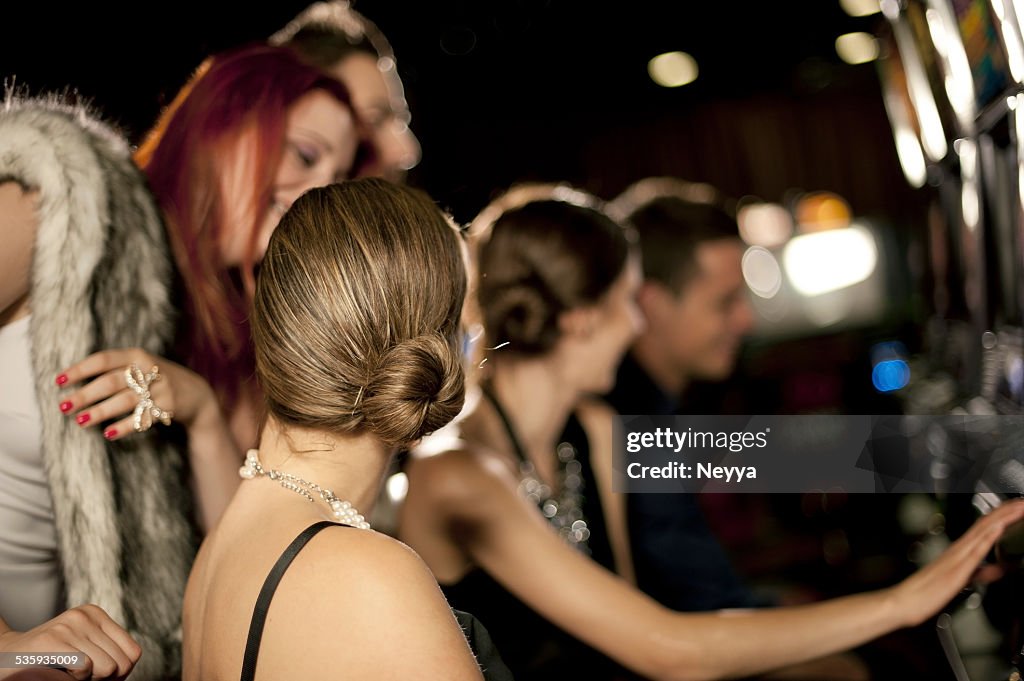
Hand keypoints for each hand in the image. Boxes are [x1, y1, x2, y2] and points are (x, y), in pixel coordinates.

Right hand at [0, 605, 140, 680]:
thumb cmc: (48, 661)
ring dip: (87, 680)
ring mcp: (69, 625)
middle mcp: (85, 615)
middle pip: (121, 664)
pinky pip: (85, 669)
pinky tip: (57, 671)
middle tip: (77, 675)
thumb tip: (127, 668)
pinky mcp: (53, 639)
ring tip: (66, 672)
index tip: (98, 676)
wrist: (4, 659)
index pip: (133, 653)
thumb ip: (110, 654)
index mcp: (97, 615)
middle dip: (103, 679)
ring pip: (106, 668)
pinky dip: (73, 680)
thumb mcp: (85, 650)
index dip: (119, 675)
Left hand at [56, 349, 217, 440]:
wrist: (196, 393)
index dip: (80, 370)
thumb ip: (113, 369)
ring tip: (80, 421)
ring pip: (125, 400)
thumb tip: (72, 382)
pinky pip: (143, 417)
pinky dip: (125, 426)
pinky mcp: (169, 406)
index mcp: (137, 355)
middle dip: (85, 395)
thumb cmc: (156, 380)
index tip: (58, 381)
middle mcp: (149, 369)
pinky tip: (108, 434)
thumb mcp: (139, 366)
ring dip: (100, 411)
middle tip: (63, 407)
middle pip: (111, 381)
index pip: (103, 359)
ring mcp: (160, 388)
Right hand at [892, 498, 1023, 626]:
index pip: (984, 527)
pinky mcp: (958, 569)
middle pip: (986, 524)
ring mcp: (958, 557)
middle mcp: (959, 549)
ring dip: (1002, 518)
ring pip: (983, 532)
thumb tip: (998, 568)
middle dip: (1005, 511)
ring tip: (1018, 507)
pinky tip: (998, 528)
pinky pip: (975, 550)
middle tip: (1021, 500)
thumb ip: (981, 572)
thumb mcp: (961, 580)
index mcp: (960, 551)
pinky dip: (987, 537)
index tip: (1016, 506)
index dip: (1001, 515)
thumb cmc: (927, 593)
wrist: (906, 601)